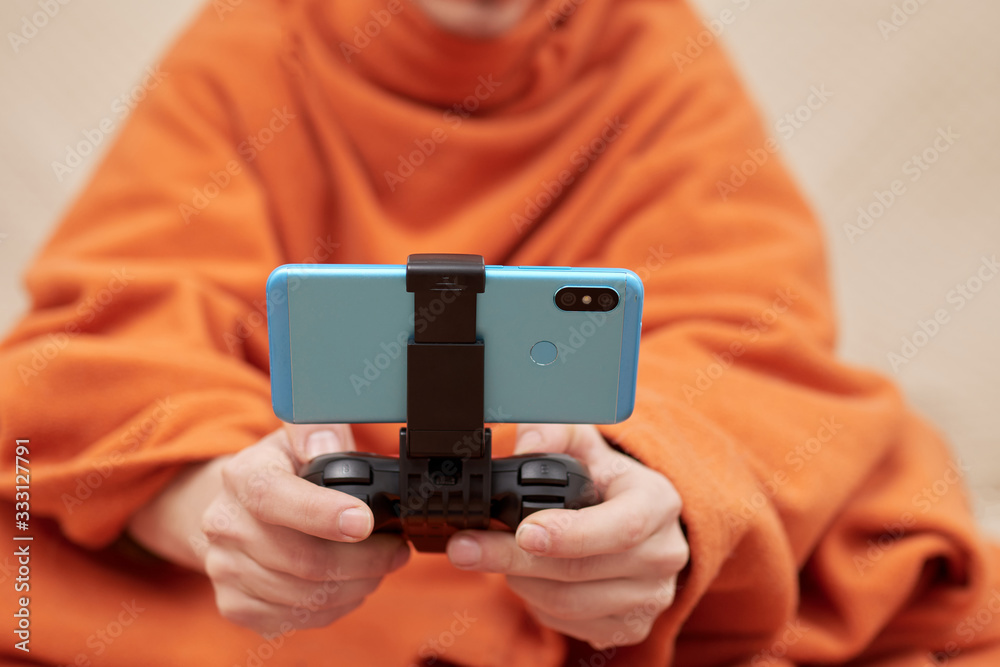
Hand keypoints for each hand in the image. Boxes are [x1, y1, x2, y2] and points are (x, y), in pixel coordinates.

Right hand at [130, 424, 409, 634]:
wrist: (237, 509)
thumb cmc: (283, 470)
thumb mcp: (300, 436)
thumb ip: (317, 429)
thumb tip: (327, 448)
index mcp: (241, 475)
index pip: (274, 497)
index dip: (322, 514)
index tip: (366, 522)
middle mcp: (224, 524)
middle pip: (302, 560)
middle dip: (365, 560)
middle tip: (397, 550)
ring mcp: (225, 569)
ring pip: (305, 596)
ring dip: (357, 585)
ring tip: (380, 566)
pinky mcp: (234, 605)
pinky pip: (296, 619)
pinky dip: (336, 606)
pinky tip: (351, 584)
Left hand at [445, 424, 687, 648]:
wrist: (637, 521)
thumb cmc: (607, 480)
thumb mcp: (586, 443)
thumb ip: (555, 432)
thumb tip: (528, 442)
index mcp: (658, 502)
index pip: (620, 527)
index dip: (569, 534)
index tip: (522, 532)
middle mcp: (664, 554)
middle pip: (581, 570)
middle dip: (514, 559)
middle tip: (466, 548)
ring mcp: (651, 597)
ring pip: (569, 603)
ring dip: (520, 581)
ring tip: (499, 556)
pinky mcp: (632, 626)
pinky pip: (571, 625)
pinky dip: (537, 603)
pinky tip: (527, 578)